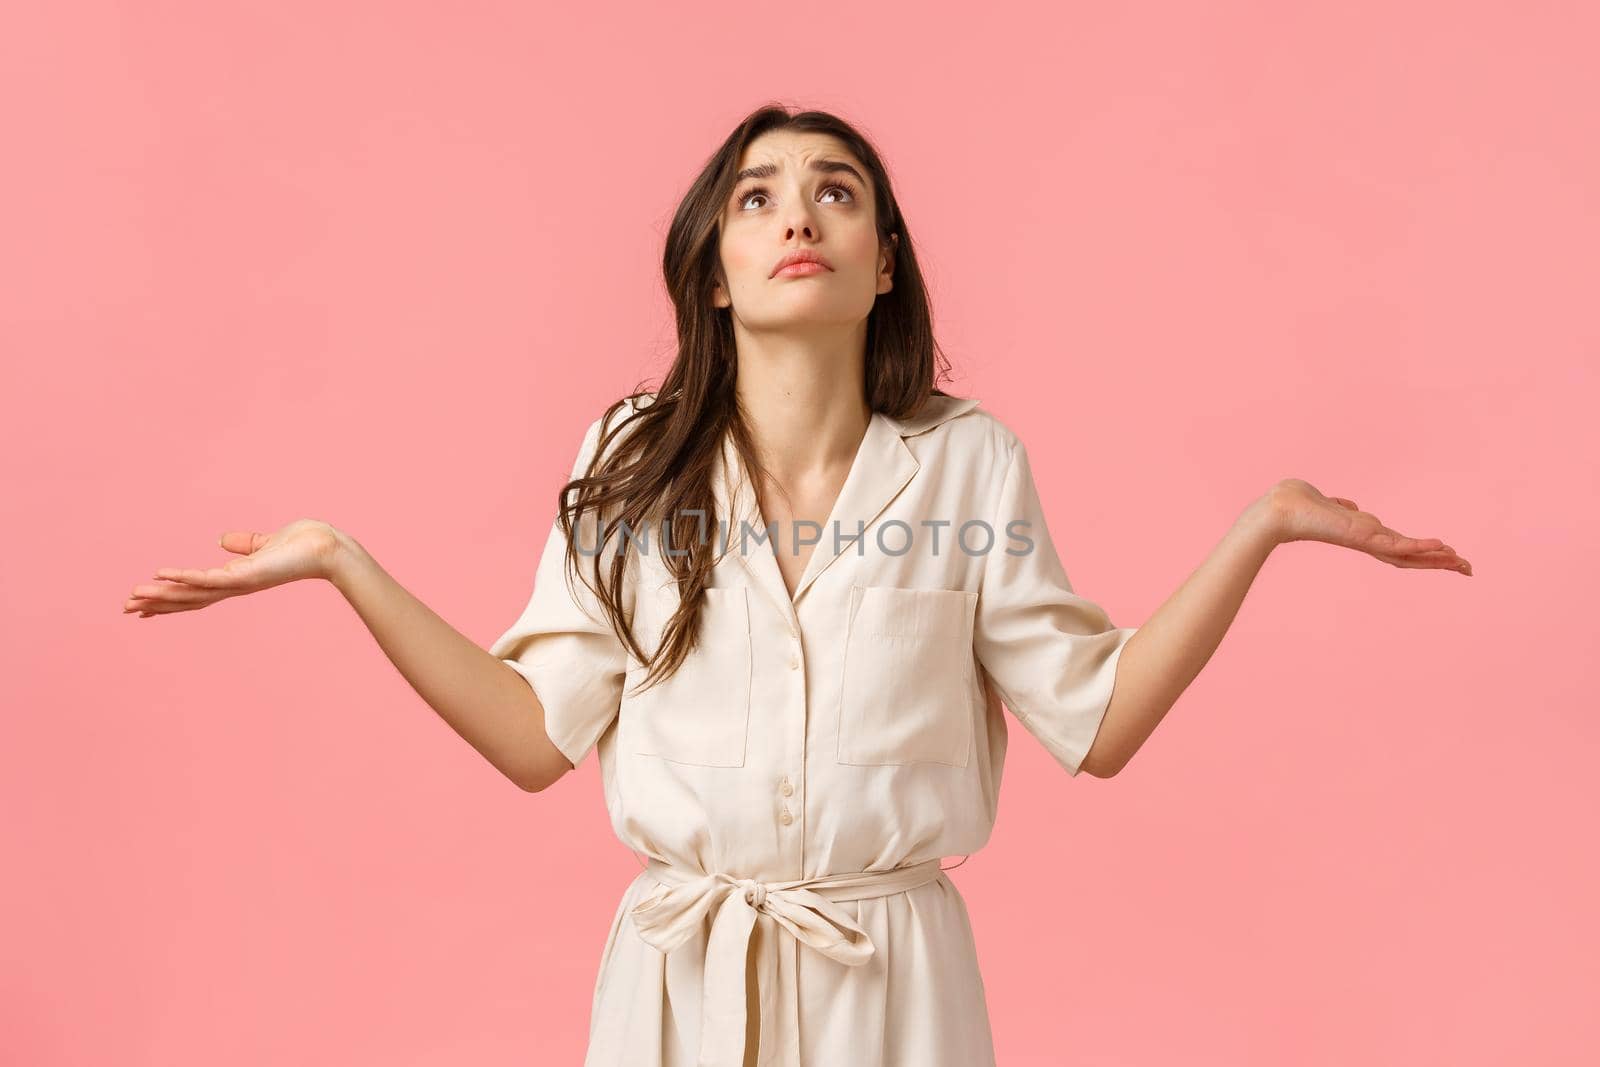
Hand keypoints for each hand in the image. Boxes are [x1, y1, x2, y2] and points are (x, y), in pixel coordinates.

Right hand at [123, 519, 346, 617]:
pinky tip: (163, 574)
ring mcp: (239, 583)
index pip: (196, 593)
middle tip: (126, 608)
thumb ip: (244, 545)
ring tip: (133, 596)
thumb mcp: (265, 543)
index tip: (144, 605)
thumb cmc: (302, 546)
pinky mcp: (247, 576)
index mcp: (235, 580)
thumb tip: (224, 541)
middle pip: (188, 599)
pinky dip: (185, 577)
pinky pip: (210, 578)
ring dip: (162, 595)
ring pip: (192, 593)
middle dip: (157, 604)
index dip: (170, 598)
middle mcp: (234, 586)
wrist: (328, 549)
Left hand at [1260, 478, 1471, 574]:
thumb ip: (1342, 508)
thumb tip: (1348, 506)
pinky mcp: (1362, 537)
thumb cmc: (1298, 505)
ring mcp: (1367, 541)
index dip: (1423, 552)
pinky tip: (1440, 547)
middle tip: (1467, 568)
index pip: (1400, 545)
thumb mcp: (1328, 504)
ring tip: (1462, 563)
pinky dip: (1419, 546)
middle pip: (1411, 556)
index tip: (1448, 554)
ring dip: (1437, 559)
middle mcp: (1368, 540)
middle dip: (1439, 562)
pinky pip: (1396, 544)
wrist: (1279, 510)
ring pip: (1409, 554)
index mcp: (1363, 534)